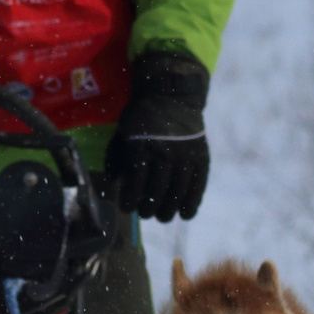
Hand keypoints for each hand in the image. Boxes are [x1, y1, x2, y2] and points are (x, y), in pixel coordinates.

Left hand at [107, 51, 211, 220]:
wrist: (171, 95)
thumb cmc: (141, 117)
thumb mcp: (122, 134)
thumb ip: (115, 159)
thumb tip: (113, 184)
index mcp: (142, 146)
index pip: (136, 181)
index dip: (130, 199)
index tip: (126, 208)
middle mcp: (165, 152)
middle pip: (157, 190)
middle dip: (149, 208)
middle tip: (145, 214)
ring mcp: (186, 155)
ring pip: (178, 191)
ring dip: (169, 209)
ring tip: (163, 217)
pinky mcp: (201, 157)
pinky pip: (198, 185)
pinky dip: (192, 202)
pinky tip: (186, 214)